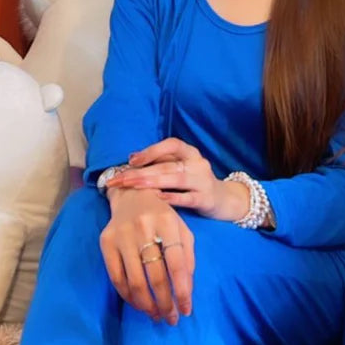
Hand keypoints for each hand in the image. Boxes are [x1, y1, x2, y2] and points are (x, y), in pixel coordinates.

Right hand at [100, 187, 194, 323]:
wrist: (132, 195)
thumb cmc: (162, 216)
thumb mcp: (181, 229)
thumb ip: (187, 256)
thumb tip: (186, 289)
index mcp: (168, 222)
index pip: (177, 264)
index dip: (182, 291)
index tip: (186, 310)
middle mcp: (144, 227)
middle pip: (155, 276)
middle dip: (165, 303)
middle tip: (171, 319)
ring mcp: (122, 235)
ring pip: (134, 281)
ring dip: (146, 304)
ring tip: (155, 315)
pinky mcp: (106, 242)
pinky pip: (116, 277)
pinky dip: (128, 296)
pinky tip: (138, 304)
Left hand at [105, 138, 249, 221]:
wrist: (225, 200)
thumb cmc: (195, 183)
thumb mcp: (182, 169)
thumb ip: (162, 163)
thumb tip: (132, 159)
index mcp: (190, 153)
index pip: (171, 145)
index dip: (151, 150)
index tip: (131, 160)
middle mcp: (198, 163)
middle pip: (167, 165)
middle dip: (141, 172)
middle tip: (120, 179)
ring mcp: (203, 181)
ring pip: (176, 179)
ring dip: (152, 182)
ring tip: (133, 186)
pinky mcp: (206, 199)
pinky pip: (188, 197)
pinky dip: (172, 197)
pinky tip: (157, 198)